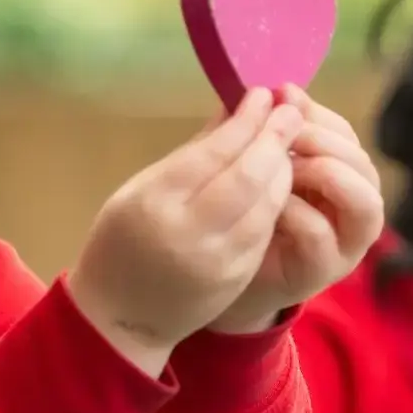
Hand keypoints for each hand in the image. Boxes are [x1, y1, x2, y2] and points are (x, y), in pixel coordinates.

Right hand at [71, 88, 301, 374]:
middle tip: (290, 111)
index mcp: (157, 201)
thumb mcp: (142, 187)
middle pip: (248, 177)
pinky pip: (266, 229)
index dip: (246, 121)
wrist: (122, 317)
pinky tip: (282, 179)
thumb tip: (234, 108)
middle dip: (275, 139)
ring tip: (289, 142)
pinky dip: (278, 199)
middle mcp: (190, 231)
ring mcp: (219, 259)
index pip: (214, 153)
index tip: (263, 95)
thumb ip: (192, 152)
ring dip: (284, 168)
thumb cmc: (122, 239)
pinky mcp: (238, 277)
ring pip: (266, 204)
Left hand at [210, 88, 385, 332]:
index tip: (282, 96)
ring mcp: (346, 242)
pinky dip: (296, 212)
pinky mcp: (324, 270)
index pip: (345, 134)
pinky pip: (321, 233)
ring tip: (283, 165)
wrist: (221, 278)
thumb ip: (261, 130)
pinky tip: (268, 204)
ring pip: (363, 198)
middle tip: (283, 133)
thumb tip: (273, 88)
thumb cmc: (243, 215)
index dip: (317, 113)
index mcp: (340, 173)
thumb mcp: (251, 165)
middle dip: (322, 140)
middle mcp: (355, 206)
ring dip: (324, 172)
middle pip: (362, 162)